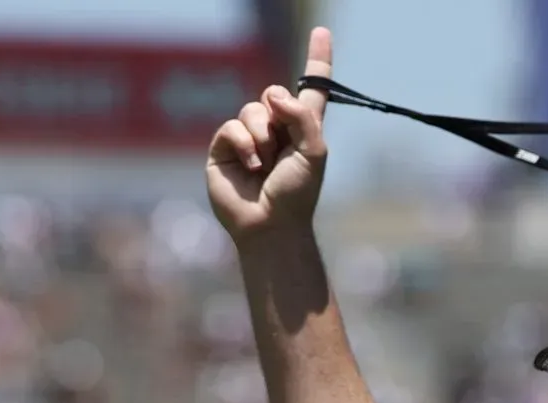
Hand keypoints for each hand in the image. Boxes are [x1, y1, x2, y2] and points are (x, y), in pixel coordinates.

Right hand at [207, 26, 331, 244]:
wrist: (271, 226)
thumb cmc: (297, 195)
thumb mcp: (313, 152)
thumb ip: (302, 117)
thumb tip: (273, 95)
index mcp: (303, 128)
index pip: (312, 88)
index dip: (317, 61)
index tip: (323, 32)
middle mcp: (275, 129)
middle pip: (273, 93)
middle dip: (279, 113)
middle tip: (281, 143)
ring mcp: (248, 137)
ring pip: (252, 108)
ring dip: (262, 134)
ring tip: (265, 164)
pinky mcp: (224, 148)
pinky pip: (232, 126)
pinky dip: (244, 143)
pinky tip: (251, 166)